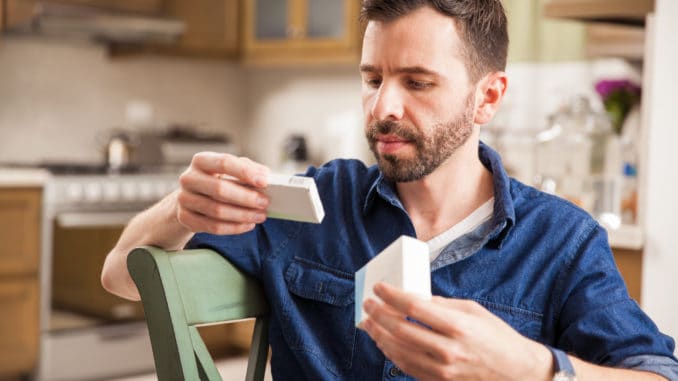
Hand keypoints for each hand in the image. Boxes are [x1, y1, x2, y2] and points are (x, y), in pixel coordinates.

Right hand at [176, 152, 270, 234]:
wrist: (192, 198)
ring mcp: (184, 199)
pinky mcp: (185, 218)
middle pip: (219, 189)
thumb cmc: (217, 180)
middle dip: (246, 197)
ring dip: (243, 215)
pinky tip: (248, 224)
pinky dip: (234, 227)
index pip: (224, 162)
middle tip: (264, 202)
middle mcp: (189, 178)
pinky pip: (213, 226)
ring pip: (217, 211)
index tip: (264, 182)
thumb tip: (264, 175)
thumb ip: (248, 169)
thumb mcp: (230, 170)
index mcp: (201, 161)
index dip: (245, 172)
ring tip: (260, 215)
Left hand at [361, 283, 551, 380]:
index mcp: (457, 326)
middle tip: (368, 303)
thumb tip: (413, 298)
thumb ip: (441, 305)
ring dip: (379, 335)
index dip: (392, 296)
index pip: (414, 308)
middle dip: (379, 314)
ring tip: (369, 323)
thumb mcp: (472, 311)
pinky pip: (406, 367)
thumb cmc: (496, 337)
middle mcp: (447, 350)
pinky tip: (384, 342)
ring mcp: (442, 370)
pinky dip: (391, 353)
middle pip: (401, 330)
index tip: (379, 287)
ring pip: (398, 352)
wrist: (516, 372)